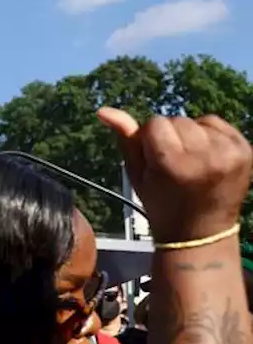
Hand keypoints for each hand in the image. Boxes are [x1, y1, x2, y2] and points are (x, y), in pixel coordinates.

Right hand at [97, 108, 251, 243]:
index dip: (150, 140)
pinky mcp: (245, 150)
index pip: (155, 123)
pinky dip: (209, 135)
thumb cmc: (162, 204)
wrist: (201, 232)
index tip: (156, 162)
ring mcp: (229, 153)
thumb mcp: (137, 175)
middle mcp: (205, 156)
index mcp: (173, 165)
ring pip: (197, 121)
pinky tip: (206, 156)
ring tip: (191, 161)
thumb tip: (104, 111)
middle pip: (177, 120)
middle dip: (171, 136)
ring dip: (190, 135)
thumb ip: (126, 140)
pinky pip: (217, 124)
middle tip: (174, 164)